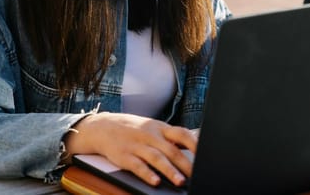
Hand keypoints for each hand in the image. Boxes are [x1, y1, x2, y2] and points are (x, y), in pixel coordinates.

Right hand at [65, 112, 196, 186]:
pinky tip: (155, 181)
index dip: (195, 144)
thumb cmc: (134, 130)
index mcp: (160, 127)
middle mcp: (150, 135)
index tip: (206, 155)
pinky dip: (147, 174)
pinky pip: (137, 166)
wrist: (103, 126)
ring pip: (156, 158)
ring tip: (180, 182)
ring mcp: (137, 145)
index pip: (182, 133)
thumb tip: (195, 147)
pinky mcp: (124, 156)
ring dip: (169, 171)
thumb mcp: (153, 128)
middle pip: (171, 149)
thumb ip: (171, 138)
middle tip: (197, 175)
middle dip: (186, 164)